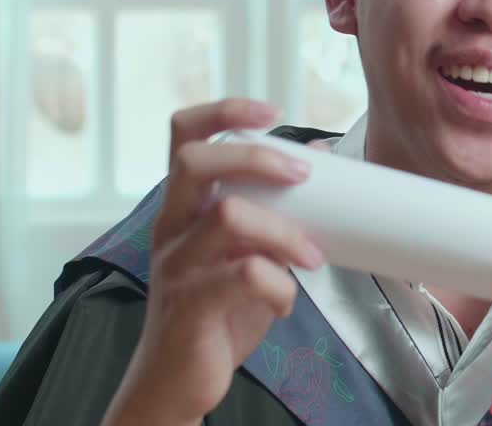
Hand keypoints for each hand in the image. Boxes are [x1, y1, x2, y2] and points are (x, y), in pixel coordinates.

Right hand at [102, 98, 324, 425]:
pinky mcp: (190, 305)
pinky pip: (243, 276)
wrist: (178, 381)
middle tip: (302, 174)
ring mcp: (176, 265)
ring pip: (227, 216)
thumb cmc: (217, 312)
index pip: (183, 134)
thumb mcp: (245, 253)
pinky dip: (279, 285)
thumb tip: (320, 161)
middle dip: (256, 157)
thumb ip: (272, 212)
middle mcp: (171, 227)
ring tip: (310, 256)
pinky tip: (285, 301)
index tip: (270, 110)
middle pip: (194, 161)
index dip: (224, 111)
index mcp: (183, 206)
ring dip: (283, 231)